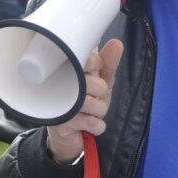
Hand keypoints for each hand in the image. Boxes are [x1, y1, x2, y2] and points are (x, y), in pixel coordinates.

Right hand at [46, 38, 123, 163]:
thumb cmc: (82, 102)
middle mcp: (61, 84)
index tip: (97, 69)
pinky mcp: (61, 122)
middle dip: (101, 94)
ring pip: (94, 105)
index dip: (97, 63)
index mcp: (68, 69)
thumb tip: (117, 43)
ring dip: (99, 112)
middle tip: (94, 96)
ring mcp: (59, 103)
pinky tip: (87, 123)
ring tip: (91, 111)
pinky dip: (96, 126)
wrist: (67, 133)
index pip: (85, 58)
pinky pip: (93, 123)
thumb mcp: (99, 82)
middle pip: (95, 84)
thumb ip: (108, 64)